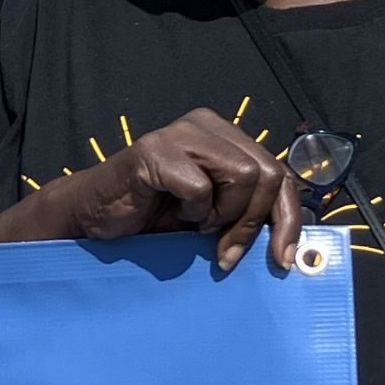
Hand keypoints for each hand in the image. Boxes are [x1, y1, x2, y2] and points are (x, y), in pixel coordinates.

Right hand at [58, 110, 303, 272]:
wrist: (94, 220)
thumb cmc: (153, 220)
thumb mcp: (213, 218)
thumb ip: (247, 215)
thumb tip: (290, 245)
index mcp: (227, 137)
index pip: (280, 172)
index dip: (288, 218)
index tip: (282, 259)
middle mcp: (208, 125)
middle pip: (268, 173)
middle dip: (252, 222)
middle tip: (224, 252)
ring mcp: (181, 133)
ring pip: (244, 175)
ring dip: (222, 215)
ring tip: (193, 223)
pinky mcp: (154, 150)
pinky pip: (200, 187)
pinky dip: (191, 211)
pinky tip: (169, 212)